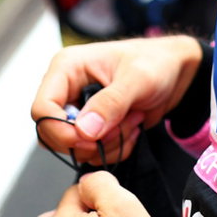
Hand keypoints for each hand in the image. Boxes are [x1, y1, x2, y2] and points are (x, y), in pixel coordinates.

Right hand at [32, 35, 203, 165]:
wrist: (175, 72)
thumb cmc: (155, 63)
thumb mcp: (137, 79)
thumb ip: (110, 103)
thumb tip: (83, 131)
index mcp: (66, 68)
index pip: (42, 109)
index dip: (60, 130)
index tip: (89, 139)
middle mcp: (66, 89)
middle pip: (52, 134)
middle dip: (88, 141)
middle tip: (118, 131)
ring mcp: (79, 110)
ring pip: (74, 148)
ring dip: (107, 145)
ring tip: (131, 121)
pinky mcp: (92, 127)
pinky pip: (92, 153)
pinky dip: (115, 149)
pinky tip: (132, 128)